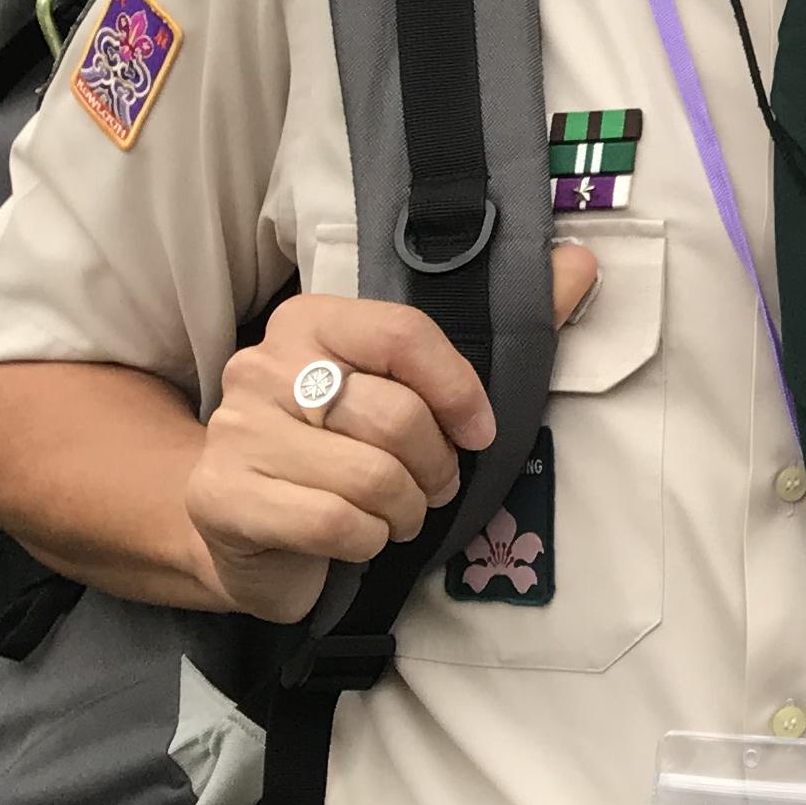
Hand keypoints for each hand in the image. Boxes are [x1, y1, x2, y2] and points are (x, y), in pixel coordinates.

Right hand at [183, 243, 595, 620]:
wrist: (249, 530)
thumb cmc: (347, 449)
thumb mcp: (418, 388)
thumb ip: (506, 324)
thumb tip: (582, 262)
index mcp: (310, 321)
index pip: (404, 335)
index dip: (459, 390)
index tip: (480, 432)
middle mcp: (263, 365)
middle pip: (395, 415)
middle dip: (435, 467)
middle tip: (432, 486)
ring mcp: (235, 431)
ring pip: (370, 477)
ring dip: (403, 511)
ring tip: (393, 513)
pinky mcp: (222, 497)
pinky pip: (332, 524)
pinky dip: (364, 542)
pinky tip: (354, 537)